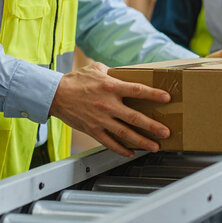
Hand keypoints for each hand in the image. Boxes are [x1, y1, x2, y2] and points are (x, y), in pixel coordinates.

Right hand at [49, 62, 170, 156]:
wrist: (55, 95)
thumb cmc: (75, 81)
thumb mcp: (96, 69)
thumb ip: (113, 73)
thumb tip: (125, 74)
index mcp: (110, 87)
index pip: (137, 90)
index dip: (153, 94)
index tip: (167, 98)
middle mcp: (108, 104)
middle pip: (135, 117)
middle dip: (153, 126)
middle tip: (166, 132)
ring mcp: (101, 119)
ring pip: (125, 133)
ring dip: (142, 141)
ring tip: (155, 146)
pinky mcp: (93, 130)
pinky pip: (110, 143)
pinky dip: (122, 149)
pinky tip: (132, 152)